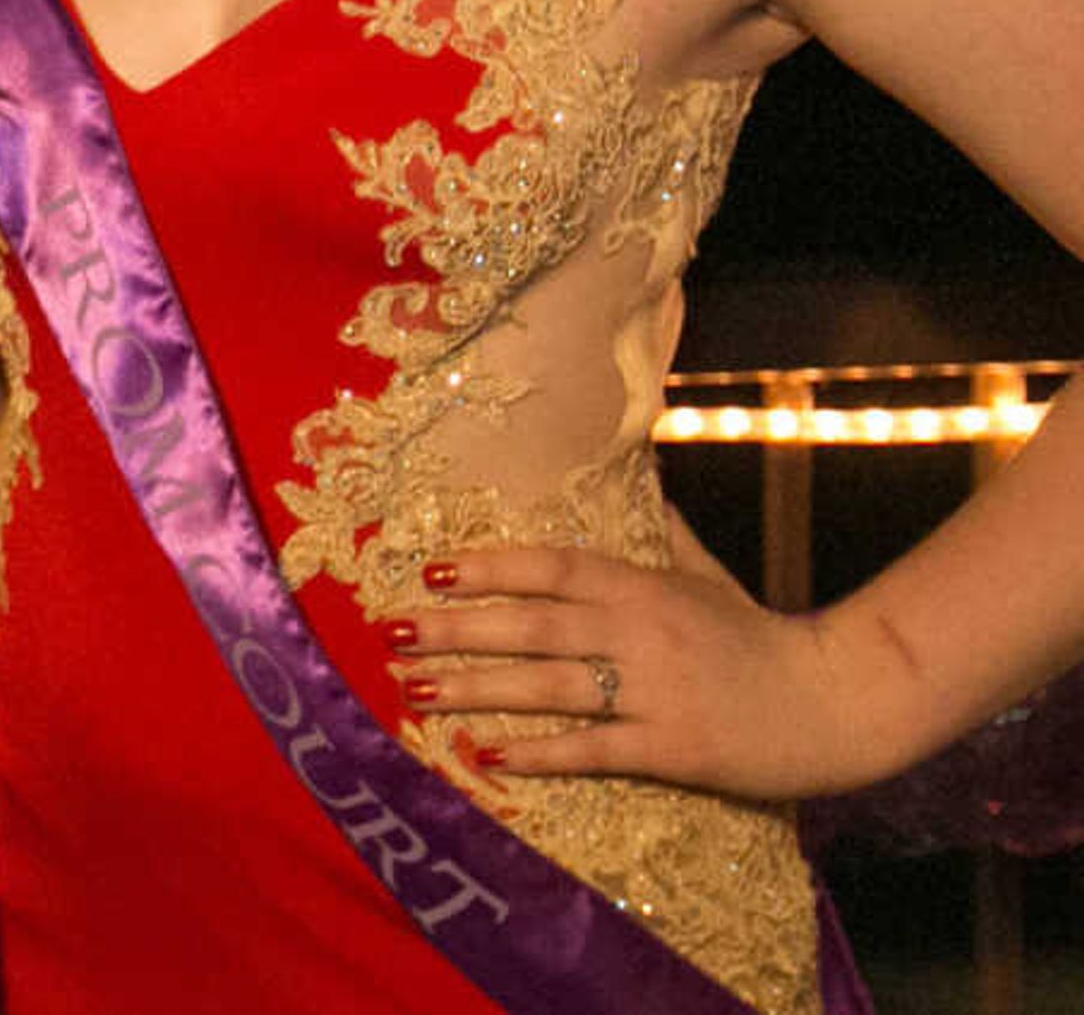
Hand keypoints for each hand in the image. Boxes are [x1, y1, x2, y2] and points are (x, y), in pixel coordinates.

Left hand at [398, 534, 913, 802]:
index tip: (429, 571)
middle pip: (532, 626)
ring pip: (548, 687)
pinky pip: (592, 748)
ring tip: (416, 690)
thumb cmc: (762, 638)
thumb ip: (662, 535)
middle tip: (392, 633)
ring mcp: (655, 690)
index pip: (550, 568)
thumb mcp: (708, 577)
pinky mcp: (673, 747)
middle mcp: (640, 631)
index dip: (488, 568)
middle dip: (456, 630)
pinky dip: (539, 752)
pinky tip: (487, 754)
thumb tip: (638, 477)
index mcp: (643, 587)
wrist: (839, 701)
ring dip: (477, 689)